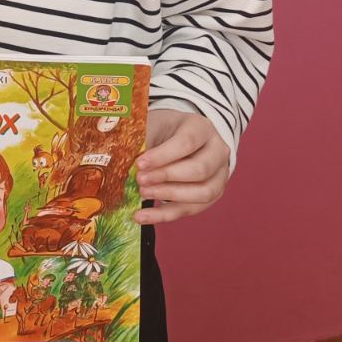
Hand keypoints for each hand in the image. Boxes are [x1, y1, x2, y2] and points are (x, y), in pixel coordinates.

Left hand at [134, 108, 230, 224]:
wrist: (183, 136)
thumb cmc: (165, 130)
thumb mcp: (154, 126)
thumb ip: (143, 141)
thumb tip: (122, 160)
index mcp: (202, 128)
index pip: (186, 143)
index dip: (162, 156)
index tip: (139, 164)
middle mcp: (218, 152)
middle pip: (199, 170)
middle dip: (166, 177)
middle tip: (140, 179)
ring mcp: (220, 176)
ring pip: (202, 193)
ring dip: (169, 196)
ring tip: (142, 194)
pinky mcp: (212, 195)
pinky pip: (192, 209)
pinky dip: (165, 215)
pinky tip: (142, 216)